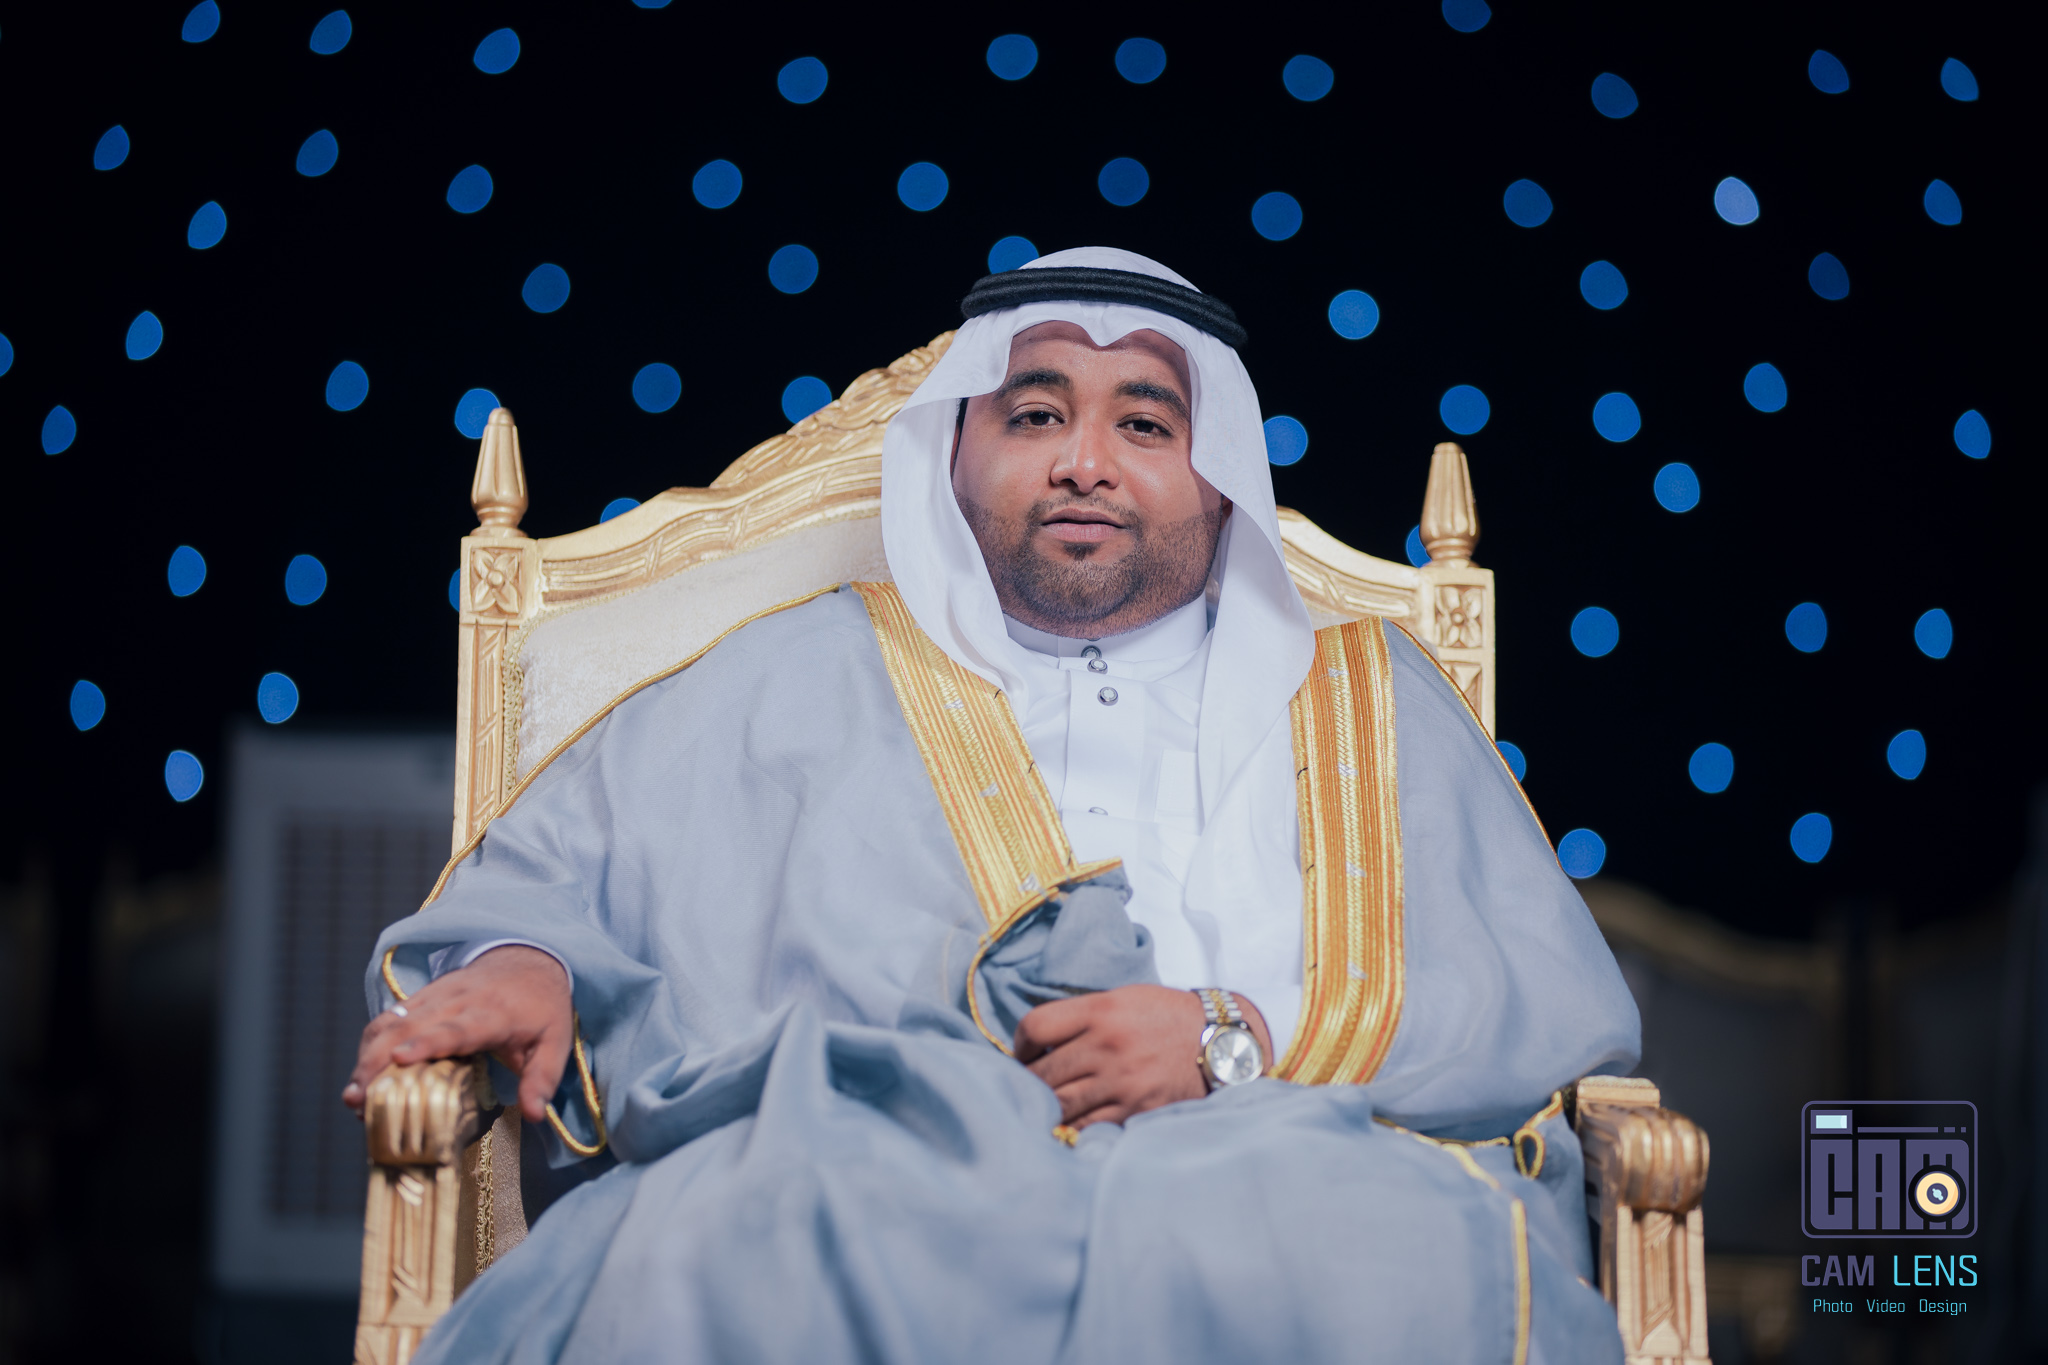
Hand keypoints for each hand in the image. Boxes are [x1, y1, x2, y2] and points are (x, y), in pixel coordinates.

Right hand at [342, 945, 573, 1123]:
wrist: (531, 959)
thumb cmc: (543, 1007)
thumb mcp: (556, 1042)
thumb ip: (543, 1079)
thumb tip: (535, 1115)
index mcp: (493, 1014)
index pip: (456, 1029)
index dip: (426, 1042)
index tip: (400, 1059)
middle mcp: (459, 1001)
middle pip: (410, 1027)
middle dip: (378, 1061)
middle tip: (358, 1100)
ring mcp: (437, 995)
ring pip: (393, 1021)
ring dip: (367, 1055)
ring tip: (352, 1096)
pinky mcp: (423, 997)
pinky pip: (390, 1017)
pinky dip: (371, 1044)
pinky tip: (360, 1074)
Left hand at [1014, 984, 1272, 1129]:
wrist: (1219, 1042)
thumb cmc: (1166, 1016)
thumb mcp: (1123, 997)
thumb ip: (1083, 1015)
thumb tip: (1038, 1041)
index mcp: (1101, 1010)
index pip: (1035, 1027)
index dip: (1019, 1045)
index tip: (1025, 1054)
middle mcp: (1107, 1045)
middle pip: (1041, 1072)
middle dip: (1028, 1082)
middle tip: (1027, 1086)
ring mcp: (1120, 1081)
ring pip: (1059, 1103)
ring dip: (1045, 1107)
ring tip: (1044, 1105)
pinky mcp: (1134, 1110)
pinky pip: (1086, 1126)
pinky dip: (1072, 1126)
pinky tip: (1071, 1121)